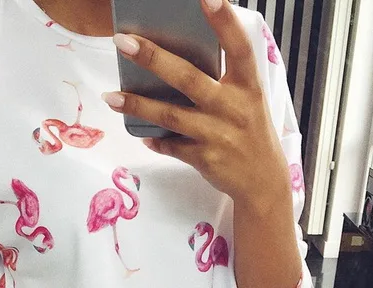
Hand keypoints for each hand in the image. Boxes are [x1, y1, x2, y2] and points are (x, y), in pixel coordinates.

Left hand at [101, 0, 289, 206]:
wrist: (263, 182)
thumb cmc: (251, 132)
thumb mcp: (250, 100)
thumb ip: (226, 78)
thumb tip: (181, 56)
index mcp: (248, 86)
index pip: (238, 47)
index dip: (224, 20)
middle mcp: (232, 107)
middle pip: (188, 78)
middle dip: (153, 58)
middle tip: (123, 41)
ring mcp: (217, 134)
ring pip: (170, 115)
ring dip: (137, 104)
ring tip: (110, 97)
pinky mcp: (204, 159)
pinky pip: (171, 146)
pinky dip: (155, 140)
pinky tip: (140, 134)